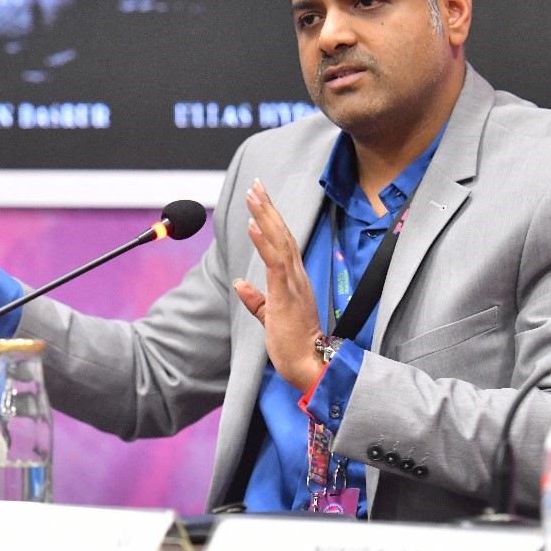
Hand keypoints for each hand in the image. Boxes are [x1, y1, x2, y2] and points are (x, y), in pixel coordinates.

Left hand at [232, 178, 325, 391]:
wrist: (310, 365)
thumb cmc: (294, 345)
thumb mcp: (270, 317)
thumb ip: (256, 299)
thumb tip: (240, 284)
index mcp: (293, 280)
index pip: (282, 242)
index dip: (271, 218)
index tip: (260, 198)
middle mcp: (296, 276)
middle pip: (282, 234)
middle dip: (268, 207)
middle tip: (256, 185)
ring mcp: (293, 283)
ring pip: (279, 241)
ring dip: (265, 216)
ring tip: (253, 195)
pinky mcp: (287, 294)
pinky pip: (275, 263)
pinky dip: (263, 242)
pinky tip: (254, 224)